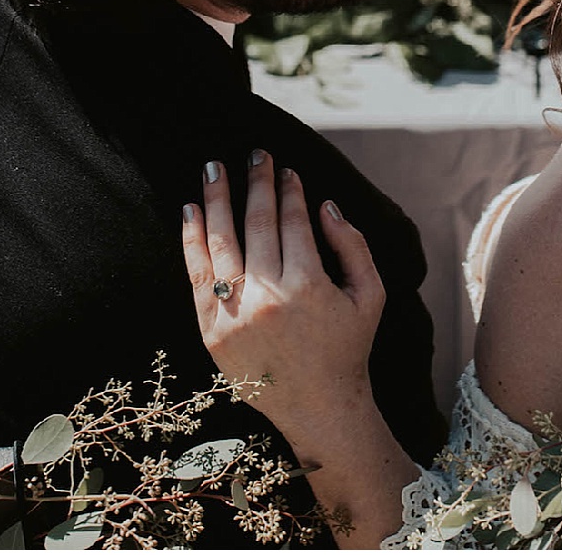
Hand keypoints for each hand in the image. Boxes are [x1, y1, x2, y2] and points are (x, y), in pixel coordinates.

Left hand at [182, 150, 384, 435]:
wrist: (318, 407)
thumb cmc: (348, 348)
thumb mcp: (371, 295)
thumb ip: (353, 246)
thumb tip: (326, 205)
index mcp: (308, 285)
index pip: (293, 222)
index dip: (290, 191)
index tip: (288, 170)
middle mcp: (268, 296)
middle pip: (257, 223)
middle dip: (257, 183)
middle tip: (254, 153)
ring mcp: (235, 314)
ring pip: (222, 241)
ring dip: (217, 199)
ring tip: (213, 167)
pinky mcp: (212, 331)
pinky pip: (198, 276)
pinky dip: (192, 240)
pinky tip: (190, 210)